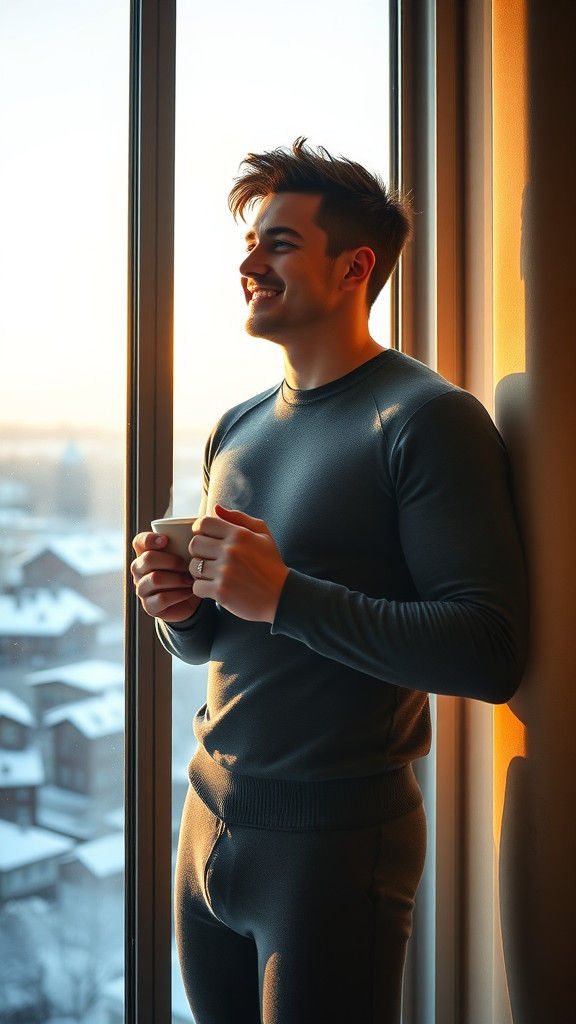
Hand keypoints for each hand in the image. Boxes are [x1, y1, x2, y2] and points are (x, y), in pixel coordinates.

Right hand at [131, 532, 200, 622]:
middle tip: (189, 564)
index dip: (150, 539)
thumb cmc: (192, 570)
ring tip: (192, 579)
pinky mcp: (150, 607)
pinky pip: (161, 599)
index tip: (167, 540)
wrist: (193, 600)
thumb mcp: (193, 552)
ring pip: (154, 579)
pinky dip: (179, 594)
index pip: (139, 541)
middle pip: (147, 559)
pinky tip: (190, 592)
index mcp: (146, 553)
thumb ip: (197, 534)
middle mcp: (140, 570)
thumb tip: (215, 508)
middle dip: (171, 561)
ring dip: (177, 578)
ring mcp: (142, 589)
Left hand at [189, 504, 289, 622]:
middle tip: (210, 558)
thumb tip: (215, 508)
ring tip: (214, 575)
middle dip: (199, 552)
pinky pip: (197, 587)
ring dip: (200, 572)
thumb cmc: (271, 564)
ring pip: (193, 567)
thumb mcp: (262, 535)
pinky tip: (215, 588)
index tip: (205, 538)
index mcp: (239, 534)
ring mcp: (225, 572)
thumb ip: (238, 518)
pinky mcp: (221, 592)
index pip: (203, 523)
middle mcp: (231, 551)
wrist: (282, 596)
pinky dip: (203, 589)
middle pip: (194, 544)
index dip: (200, 530)